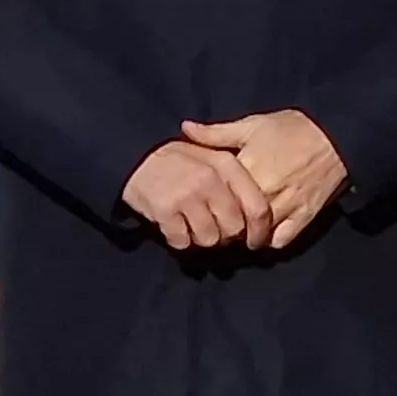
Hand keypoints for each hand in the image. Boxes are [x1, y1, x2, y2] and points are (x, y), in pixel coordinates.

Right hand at [123, 140, 273, 251]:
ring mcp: (186, 195)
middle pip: (234, 228)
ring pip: (210, 239)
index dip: (259, 231)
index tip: (253, 241)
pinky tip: (175, 228)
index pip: (258, 208)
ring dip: (201, 239)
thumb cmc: (178, 159)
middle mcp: (210, 180)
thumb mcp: (211, 154)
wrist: (134, 154)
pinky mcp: (164, 210)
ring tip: (192, 227)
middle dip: (226, 237)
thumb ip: (236, 177)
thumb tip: (262, 212)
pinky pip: (182, 241)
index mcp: (226, 165)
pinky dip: (179, 240)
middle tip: (215, 231)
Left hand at [182, 111, 346, 249]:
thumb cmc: (292, 128)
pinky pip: (281, 241)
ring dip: (246, 235)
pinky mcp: (304, 217)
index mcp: (248, 169)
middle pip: (234, 221)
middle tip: (219, 221)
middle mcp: (265, 193)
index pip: (217, 197)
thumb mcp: (252, 125)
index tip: (203, 205)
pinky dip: (270, 241)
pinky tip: (263, 234)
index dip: (208, 203)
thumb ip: (216, 133)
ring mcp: (286, 207)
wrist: (336, 135)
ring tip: (240, 230)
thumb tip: (185, 128)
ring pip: (256, 235)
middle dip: (225, 224)